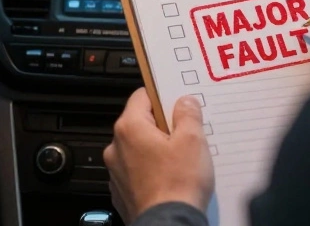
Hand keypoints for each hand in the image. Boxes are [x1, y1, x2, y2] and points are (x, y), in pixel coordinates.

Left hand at [104, 88, 213, 223]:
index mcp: (130, 128)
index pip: (142, 96)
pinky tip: (170, 178)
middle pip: (140, 123)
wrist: (168, 225)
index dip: (162, 97)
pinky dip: (151, 170)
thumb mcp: (192, 141)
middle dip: (163, 126)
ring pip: (138, 148)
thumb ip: (188, 114)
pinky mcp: (122, 190)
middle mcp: (116, 147)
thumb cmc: (178, 185)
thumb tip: (184, 102)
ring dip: (156, 149)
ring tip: (180, 160)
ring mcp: (117, 170)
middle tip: (185, 135)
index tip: (177, 103)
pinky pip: (137, 170)